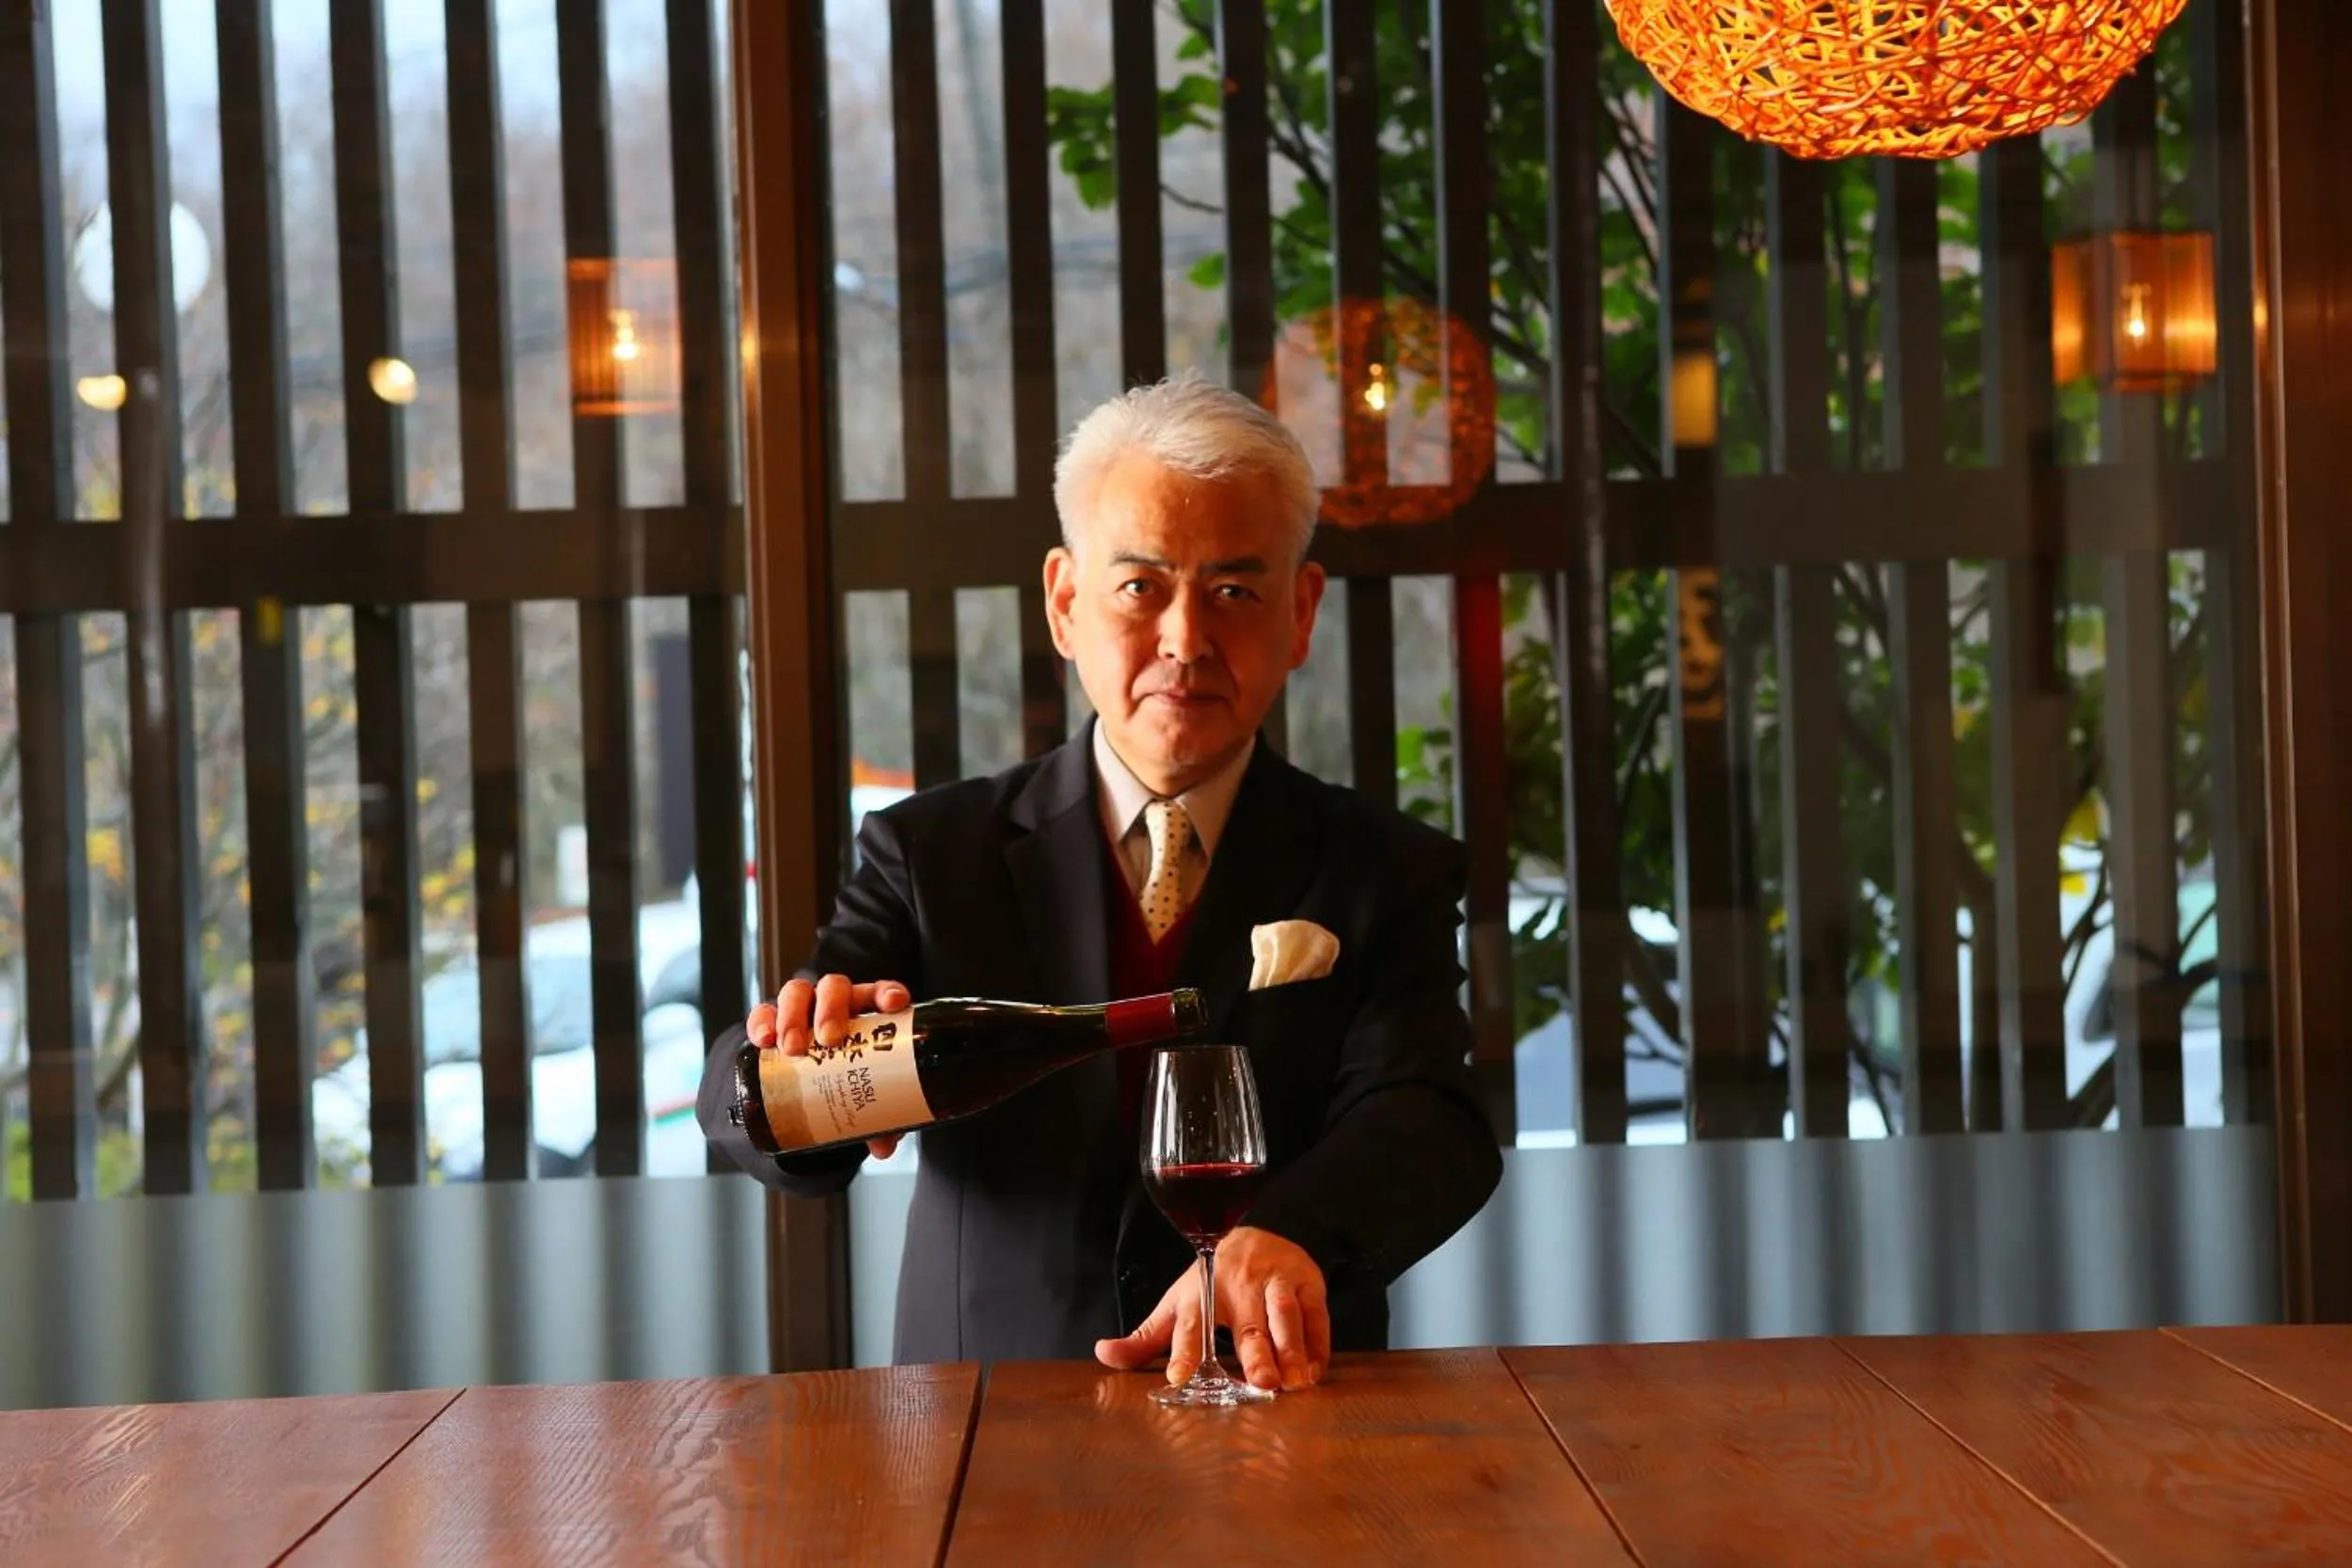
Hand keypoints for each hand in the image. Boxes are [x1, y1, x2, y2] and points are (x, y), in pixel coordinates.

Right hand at [745, 974, 909, 1159]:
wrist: (810, 1076)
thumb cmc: (847, 1074)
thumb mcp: (865, 1091)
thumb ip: (879, 1115)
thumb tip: (884, 1147)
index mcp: (866, 1011)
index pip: (880, 992)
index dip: (887, 993)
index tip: (894, 1004)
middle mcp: (834, 1003)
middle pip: (834, 988)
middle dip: (831, 1009)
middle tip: (828, 1039)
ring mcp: (802, 1008)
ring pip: (797, 993)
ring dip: (793, 1017)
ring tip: (792, 1047)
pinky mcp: (773, 1020)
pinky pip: (763, 1012)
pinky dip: (762, 1023)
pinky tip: (763, 1040)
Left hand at [1093, 1226, 1330, 1390]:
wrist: (1262, 1232)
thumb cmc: (1214, 1279)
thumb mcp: (1179, 1302)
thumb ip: (1145, 1336)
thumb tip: (1103, 1354)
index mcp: (1202, 1291)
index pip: (1192, 1322)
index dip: (1183, 1350)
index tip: (1178, 1377)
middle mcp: (1240, 1284)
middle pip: (1248, 1323)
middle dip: (1256, 1353)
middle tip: (1261, 1384)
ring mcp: (1277, 1281)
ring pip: (1285, 1315)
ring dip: (1292, 1348)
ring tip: (1294, 1382)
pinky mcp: (1309, 1283)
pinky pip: (1316, 1316)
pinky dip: (1317, 1346)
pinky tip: (1313, 1372)